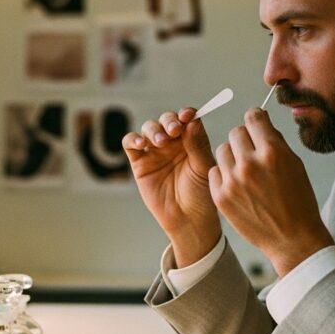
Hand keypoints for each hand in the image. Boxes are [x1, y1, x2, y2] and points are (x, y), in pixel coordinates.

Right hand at [123, 108, 222, 266]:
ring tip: (161, 142)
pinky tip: (141, 144)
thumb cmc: (201, 195)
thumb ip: (198, 144)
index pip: (187, 119)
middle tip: (174, 130)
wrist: (187, 220)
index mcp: (192, 141)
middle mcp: (173, 143)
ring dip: (154, 130)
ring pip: (149, 128)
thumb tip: (192, 119)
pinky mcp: (139, 163)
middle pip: (166, 120)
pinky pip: (131, 144)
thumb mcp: (204, 168)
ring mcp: (155, 152)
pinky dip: (133, 139)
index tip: (188, 115)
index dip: (186, 113)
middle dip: (169, 121)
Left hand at [209, 108, 333, 276]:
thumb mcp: (294, 164)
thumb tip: (259, 123)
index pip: (253, 117)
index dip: (256, 120)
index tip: (257, 126)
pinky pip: (214, 171)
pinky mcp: (220, 196)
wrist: (292, 238)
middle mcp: (250, 164)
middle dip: (245, 139)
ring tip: (245, 171)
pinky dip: (224, 175)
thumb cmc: (298, 201)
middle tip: (253, 153)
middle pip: (235, 132)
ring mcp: (232, 181)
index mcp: (272, 152)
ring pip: (222, 150)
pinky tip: (238, 185)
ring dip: (232, 156)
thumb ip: (274, 142)